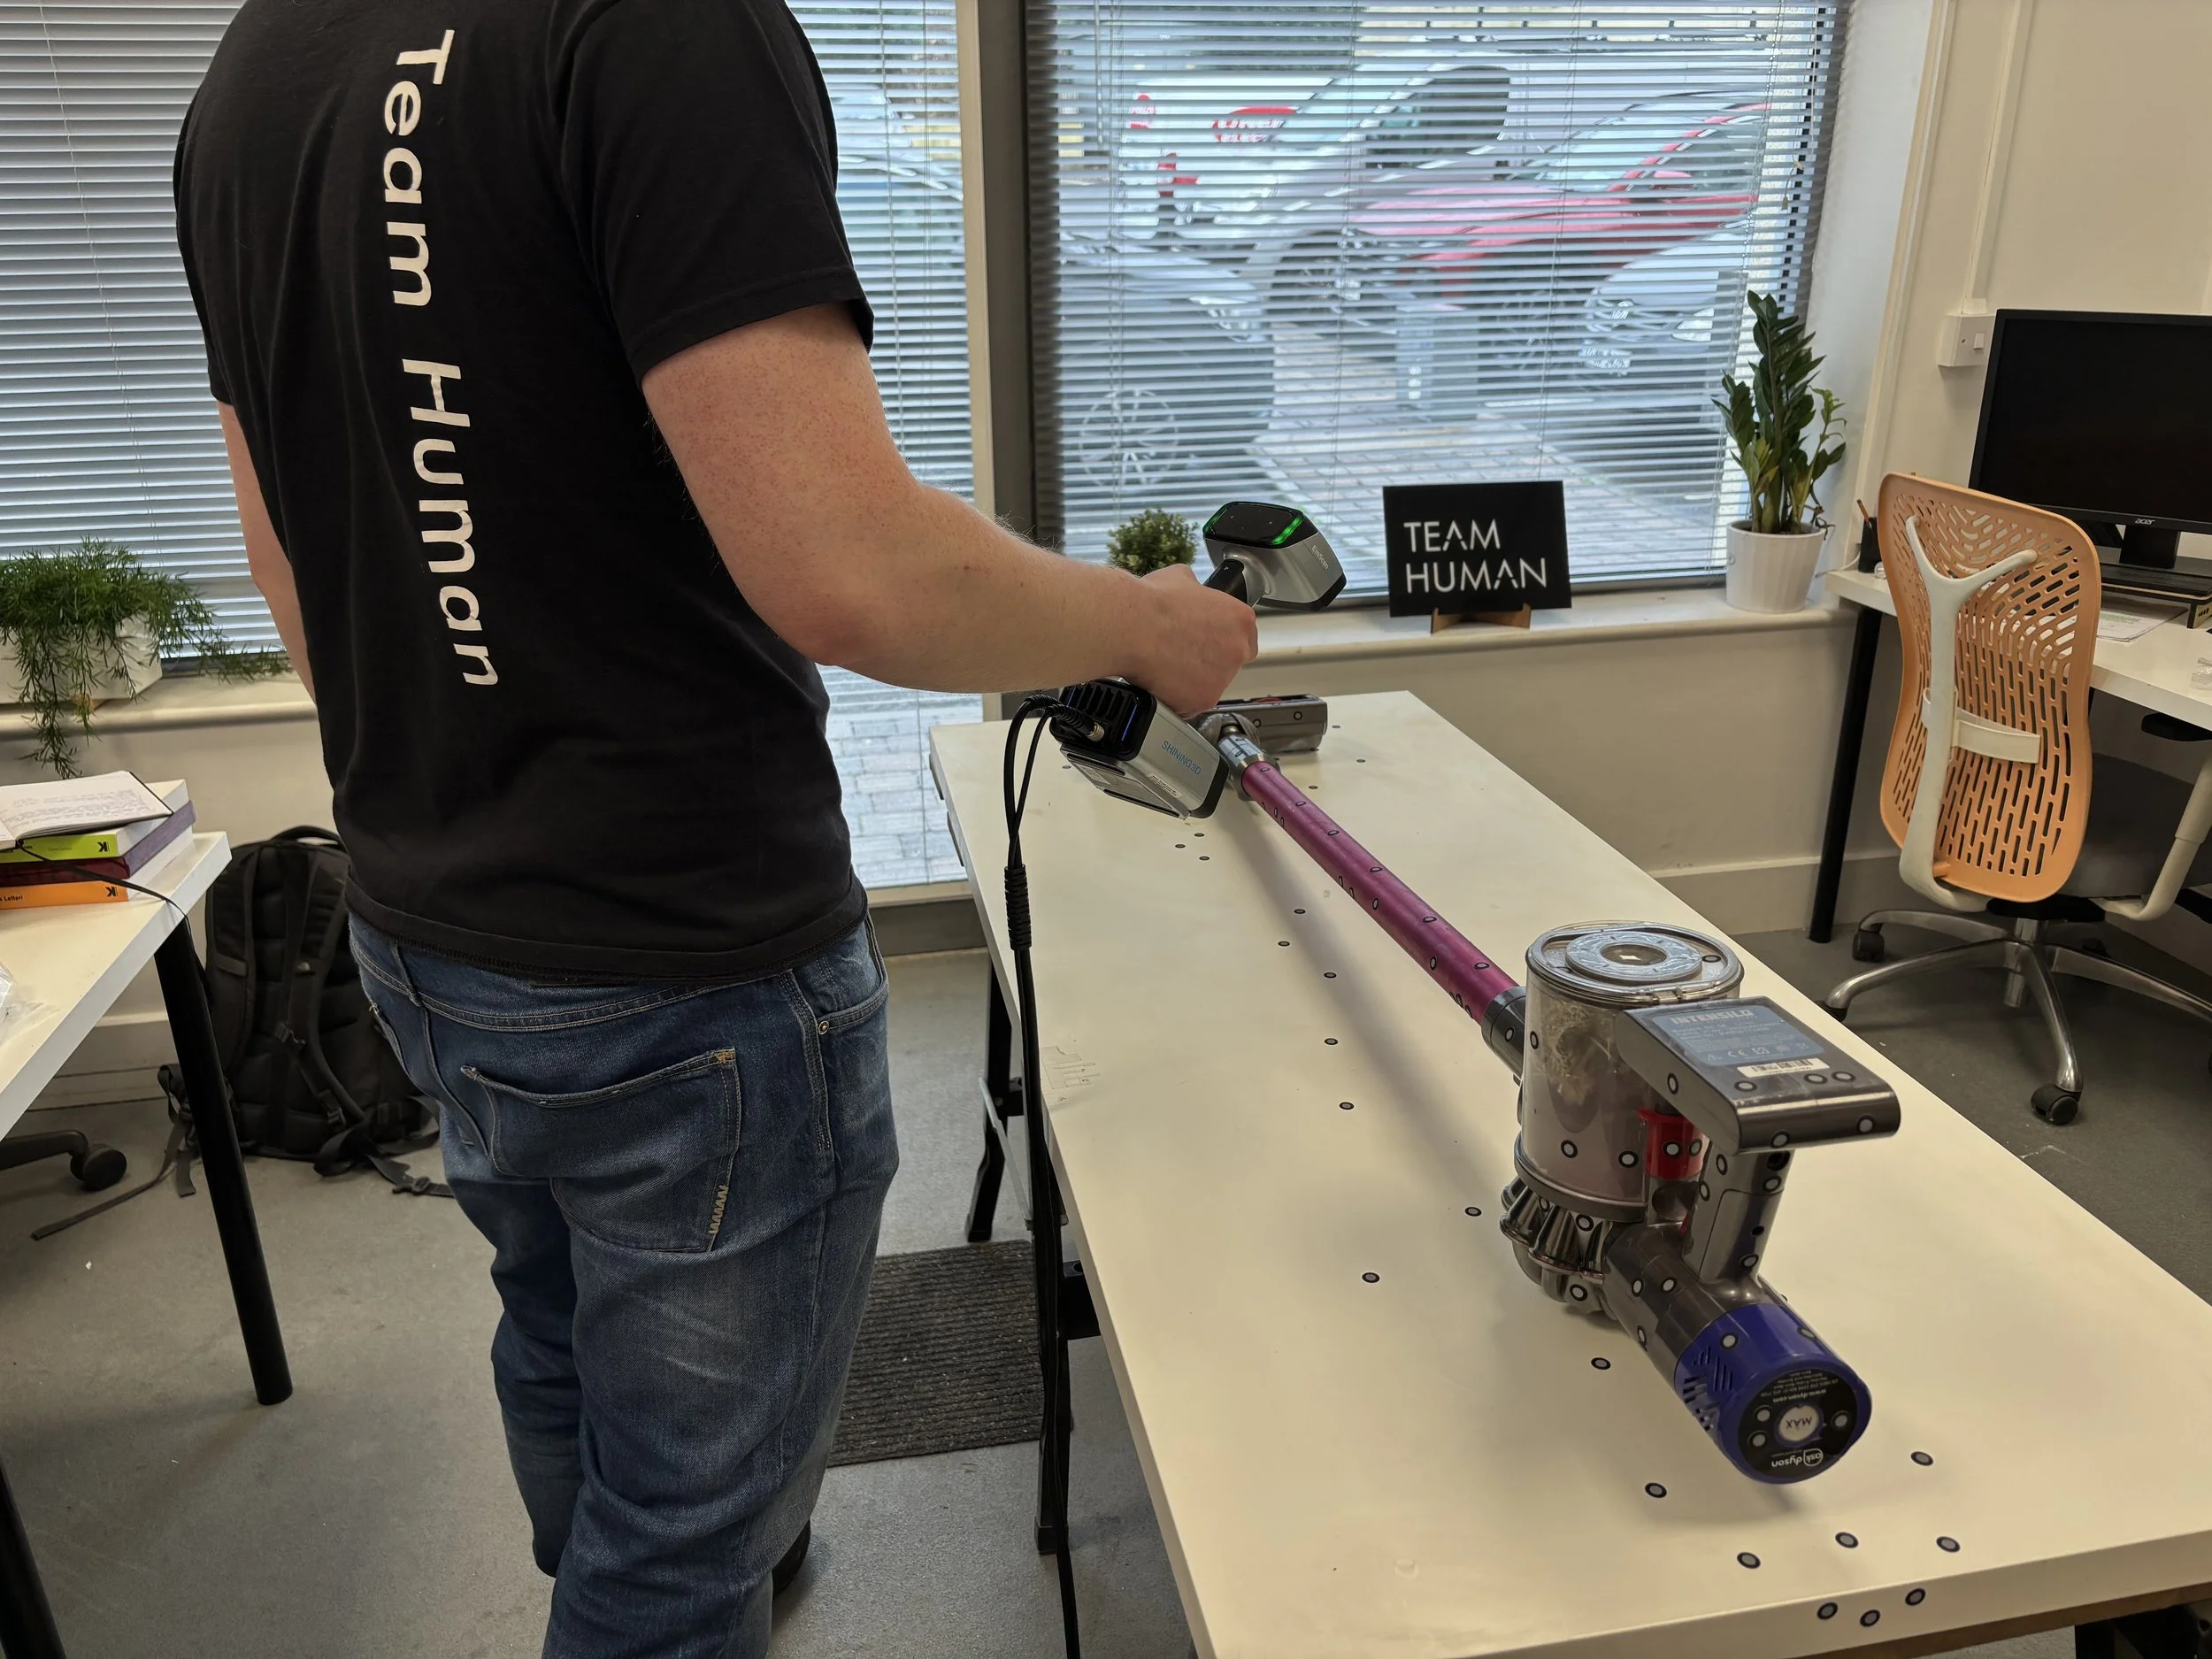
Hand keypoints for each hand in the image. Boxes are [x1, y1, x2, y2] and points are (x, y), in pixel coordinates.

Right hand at [1132, 564, 1258, 714]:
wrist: (1131, 628)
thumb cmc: (1152, 603)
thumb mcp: (1180, 578)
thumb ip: (1196, 590)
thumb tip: (1191, 590)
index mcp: (1239, 618)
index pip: (1244, 635)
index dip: (1222, 638)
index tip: (1206, 640)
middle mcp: (1237, 649)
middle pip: (1231, 662)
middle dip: (1210, 661)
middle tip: (1183, 654)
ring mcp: (1223, 678)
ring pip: (1211, 684)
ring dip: (1193, 679)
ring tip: (1166, 666)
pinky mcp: (1204, 700)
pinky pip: (1192, 704)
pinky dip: (1178, 698)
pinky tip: (1161, 682)